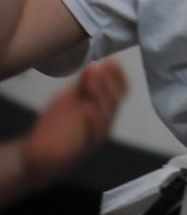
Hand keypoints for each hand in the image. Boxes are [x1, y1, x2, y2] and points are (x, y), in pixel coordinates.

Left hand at [21, 58, 127, 192]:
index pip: (120, 89)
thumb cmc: (55, 125)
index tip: (111, 60)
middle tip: (96, 68)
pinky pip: (93, 136)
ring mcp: (94, 136)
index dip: (118, 74)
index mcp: (102, 107)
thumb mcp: (68, 99)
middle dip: (107, 82)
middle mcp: (102, 121)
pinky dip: (92, 121)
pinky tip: (87, 109)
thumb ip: (81, 84)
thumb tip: (96, 64)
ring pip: (107, 116)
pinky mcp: (83, 150)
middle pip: (116, 100)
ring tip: (90, 81)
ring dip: (100, 96)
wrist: (37, 154)